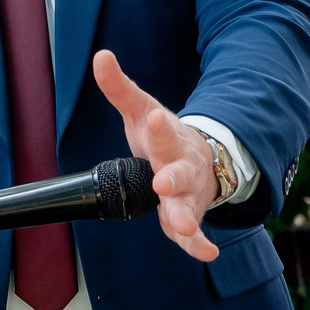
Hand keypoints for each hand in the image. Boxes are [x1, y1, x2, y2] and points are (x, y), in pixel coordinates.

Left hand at [92, 50, 219, 261]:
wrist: (202, 159)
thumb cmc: (163, 137)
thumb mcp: (141, 110)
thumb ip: (119, 88)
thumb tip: (100, 56)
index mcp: (168, 141)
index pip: (162, 132)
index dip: (160, 127)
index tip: (158, 118)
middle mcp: (181, 168)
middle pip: (178, 173)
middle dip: (172, 178)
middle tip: (163, 181)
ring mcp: (188, 194)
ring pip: (187, 206)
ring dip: (186, 217)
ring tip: (183, 226)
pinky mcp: (189, 217)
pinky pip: (194, 234)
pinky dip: (200, 244)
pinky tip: (208, 254)